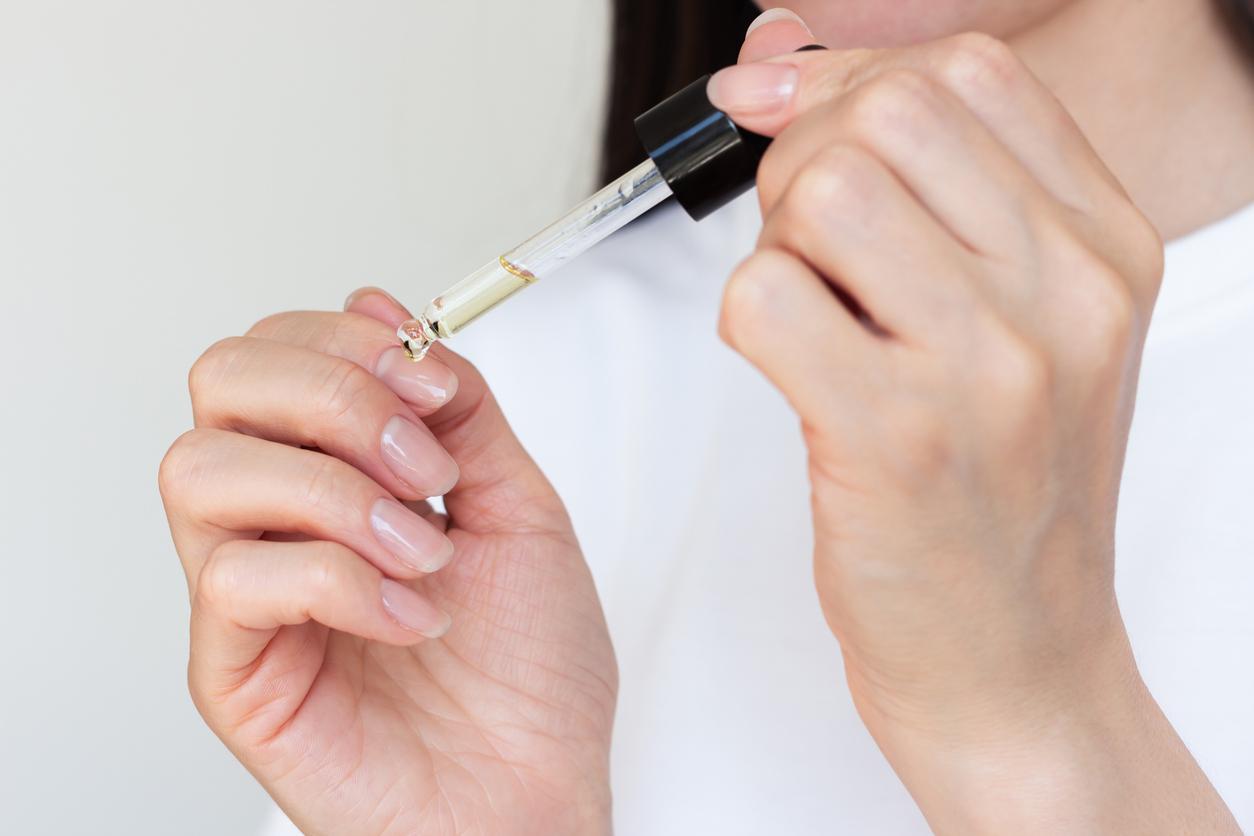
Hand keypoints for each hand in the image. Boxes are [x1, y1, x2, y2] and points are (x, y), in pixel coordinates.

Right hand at [159, 289, 615, 834]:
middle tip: (423, 464)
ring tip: (423, 552)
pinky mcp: (234, 669)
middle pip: (222, 381)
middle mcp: (280, 518)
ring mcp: (248, 592)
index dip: (346, 341)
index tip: (431, 385)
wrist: (536, 790)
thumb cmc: (530, 670)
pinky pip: (237, 578)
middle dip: (333, 395)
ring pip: (203, 468)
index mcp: (338, 470)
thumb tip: (385, 310)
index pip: (277, 350)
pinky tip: (408, 616)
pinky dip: (340, 580)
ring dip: (334, 492)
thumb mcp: (519, 506)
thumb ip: (461, 408)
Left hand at [710, 14, 1236, 833]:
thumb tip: (788, 83)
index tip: (811, 137)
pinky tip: (792, 371)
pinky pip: (766, 295)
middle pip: (886, 114)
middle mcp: (1062, 295)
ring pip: (823, 190)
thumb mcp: (1029, 333)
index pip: (966, 73)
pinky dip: (746, 319)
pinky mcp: (895, 438)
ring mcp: (985, 367)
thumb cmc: (1006, 502)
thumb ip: (942, 201)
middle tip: (809, 252)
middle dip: (808, 162)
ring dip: (779, 243)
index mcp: (1104, 249)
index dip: (855, 86)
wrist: (1018, 662)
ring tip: (811, 319)